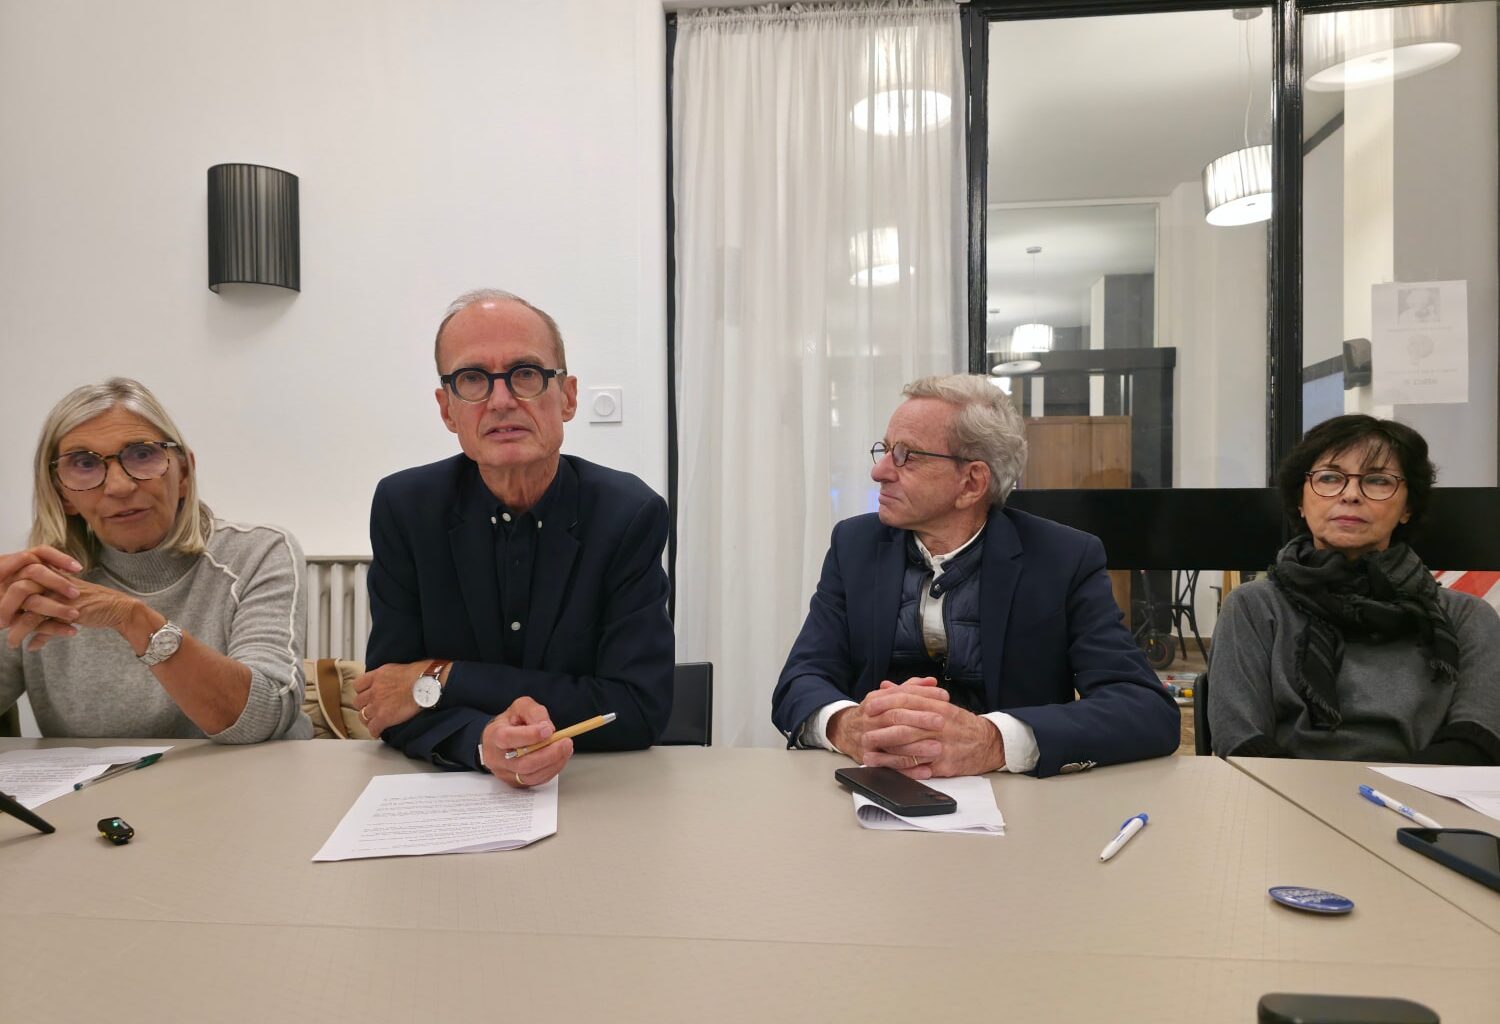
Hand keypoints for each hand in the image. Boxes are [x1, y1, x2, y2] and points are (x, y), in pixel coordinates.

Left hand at [3, 555, 142, 652]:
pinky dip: (32, 635)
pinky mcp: (67, 606)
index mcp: (50, 576)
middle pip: (17, 587)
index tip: (3, 616)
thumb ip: (46, 625)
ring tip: (11, 643)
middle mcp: (53, 580)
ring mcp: (60, 592)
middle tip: (0, 625)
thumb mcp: (64, 614)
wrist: (118, 608)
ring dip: (16, 626)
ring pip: (26, 605)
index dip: (7, 596)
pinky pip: (41, 620)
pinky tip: (30, 647)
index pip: (19, 579)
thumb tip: (32, 643)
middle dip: (5, 608)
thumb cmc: (93, 608)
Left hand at [351, 661, 427, 737]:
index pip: (358, 685)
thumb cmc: (421, 674)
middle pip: (358, 702)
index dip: (362, 692)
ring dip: (368, 720)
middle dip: (364, 706)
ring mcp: (377, 704)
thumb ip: (390, 675)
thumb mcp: (400, 668)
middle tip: (372, 709)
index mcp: (378, 676)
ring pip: (363, 716)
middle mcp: (374, 690)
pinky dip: (375, 731)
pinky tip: (379, 732)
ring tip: (374, 722)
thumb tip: (396, 679)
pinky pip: (373, 728)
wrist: (426, 683)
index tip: (367, 694)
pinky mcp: (383, 717)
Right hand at [480, 696, 572, 787]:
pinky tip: (560, 758)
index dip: (530, 736)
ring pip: (531, 776)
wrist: (499, 739)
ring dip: (554, 763)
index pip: (508, 738)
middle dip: (549, 754)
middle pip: (523, 764)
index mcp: (494, 735)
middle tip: (566, 742)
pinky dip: (552, 770)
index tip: (548, 731)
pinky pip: (536, 781)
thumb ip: (534, 712)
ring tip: (566, 749)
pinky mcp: (515, 782)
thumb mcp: (521, 707)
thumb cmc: (510, 723)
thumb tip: (548, 728)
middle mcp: (497, 758)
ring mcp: (505, 773)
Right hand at [828, 676, 947, 767]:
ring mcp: (868, 740)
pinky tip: (925, 769)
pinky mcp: (869, 759)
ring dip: (916, 748)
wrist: (844, 731)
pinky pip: (890, 766)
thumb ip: (910, 688)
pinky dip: (909, 769)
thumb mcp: (887, 697)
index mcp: (875, 701)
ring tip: (937, 748)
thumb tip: (931, 682)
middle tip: (941, 722)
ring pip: (893, 743)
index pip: (900, 695)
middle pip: (895, 717)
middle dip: (920, 719)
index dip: (923, 695)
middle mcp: (870, 719)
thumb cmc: (874, 714)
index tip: (943, 698)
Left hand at [833, 677, 1005, 778]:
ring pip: (910, 748)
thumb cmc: (959, 724)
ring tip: (870, 754)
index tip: (869, 706)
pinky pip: (920, 767)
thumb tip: (885, 686)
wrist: (988, 743)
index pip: (908, 699)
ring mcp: (943, 745)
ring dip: (887, 752)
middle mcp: (941, 724)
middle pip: (906, 725)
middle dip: (882, 730)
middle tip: (864, 733)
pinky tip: (888, 769)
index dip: (886, 702)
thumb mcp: (939, 704)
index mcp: (939, 706)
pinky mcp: (946, 764)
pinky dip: (902, 769)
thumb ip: (911, 694)